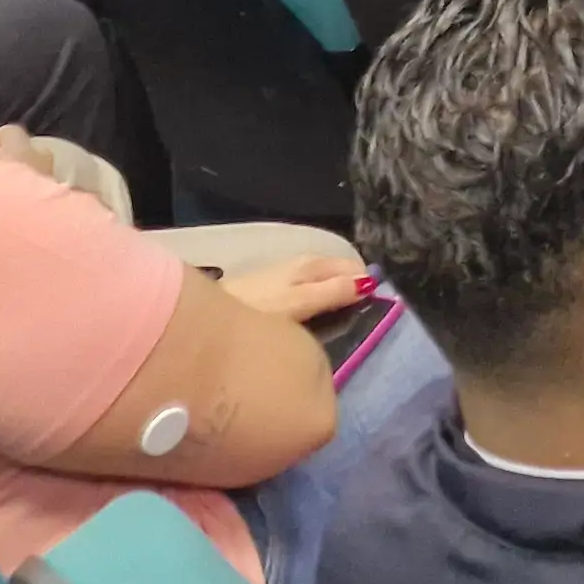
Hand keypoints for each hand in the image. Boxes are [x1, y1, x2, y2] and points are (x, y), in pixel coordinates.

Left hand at [219, 250, 372, 324]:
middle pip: (336, 271)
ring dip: (334, 292)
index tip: (379, 308)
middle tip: (365, 314)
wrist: (203, 315)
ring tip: (344, 317)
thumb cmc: (256, 308)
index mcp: (310, 265)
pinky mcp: (270, 291)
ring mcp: (284, 277)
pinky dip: (317, 299)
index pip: (351, 268)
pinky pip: (305, 289)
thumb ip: (332, 293)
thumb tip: (370, 282)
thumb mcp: (298, 304)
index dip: (366, 285)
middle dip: (352, 286)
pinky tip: (314, 318)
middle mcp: (300, 266)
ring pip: (321, 279)